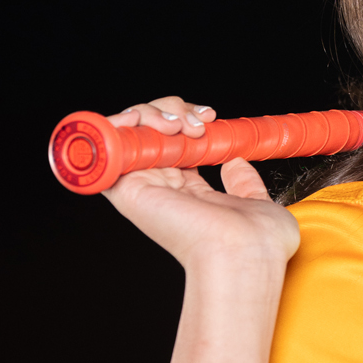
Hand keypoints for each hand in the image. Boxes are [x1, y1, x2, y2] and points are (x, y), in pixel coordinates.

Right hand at [103, 95, 299, 269]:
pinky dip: (111, 128)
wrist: (246, 253)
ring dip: (149, 113)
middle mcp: (164, 189)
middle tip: (199, 124)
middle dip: (172, 109)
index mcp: (191, 192)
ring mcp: (144, 188)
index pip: (174, 144)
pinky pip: (104, 153)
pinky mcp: (128, 190)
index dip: (186, 119)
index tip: (210, 117)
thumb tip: (235, 162)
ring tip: (178, 126)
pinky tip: (136, 121)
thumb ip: (245, 183)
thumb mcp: (258, 202)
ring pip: (128, 134)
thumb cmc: (257, 244)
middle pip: (150, 132)